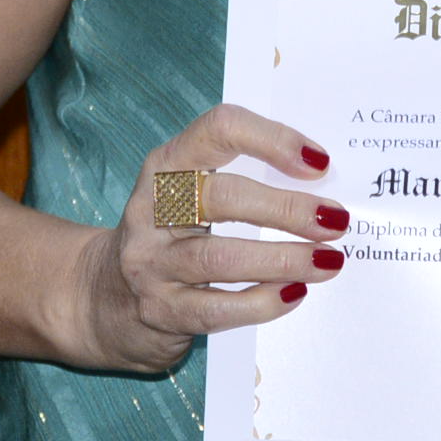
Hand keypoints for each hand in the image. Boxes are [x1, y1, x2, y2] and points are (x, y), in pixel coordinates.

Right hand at [66, 104, 347, 372]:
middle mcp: (151, 209)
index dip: (272, 140)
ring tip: (328, 262)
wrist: (105, 297)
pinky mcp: (159, 311)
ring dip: (283, 259)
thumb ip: (246, 180)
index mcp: (167, 165)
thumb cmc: (172, 234)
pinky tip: (294, 294)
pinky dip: (262, 302)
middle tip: (335, 221)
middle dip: (286, 209)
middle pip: (221, 197)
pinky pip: (216, 309)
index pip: (218, 130)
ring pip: (219, 258)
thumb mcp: (193, 194)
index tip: (319, 162)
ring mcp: (150, 262)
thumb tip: (324, 187)